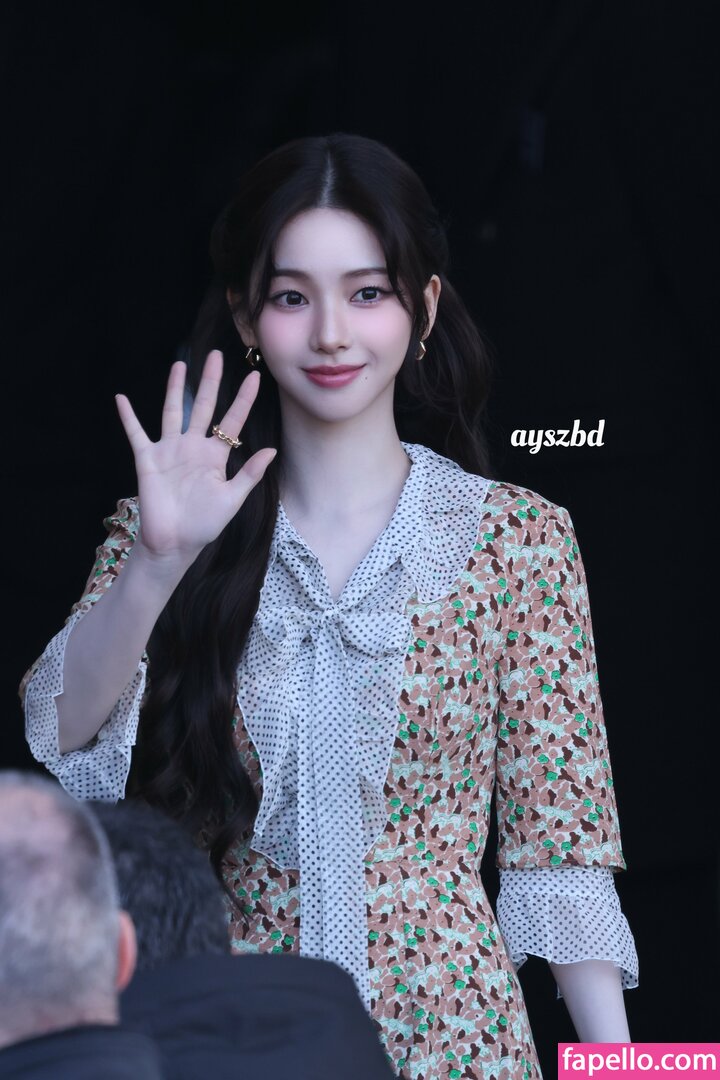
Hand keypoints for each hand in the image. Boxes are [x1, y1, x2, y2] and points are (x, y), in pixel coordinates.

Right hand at [115, 349, 275, 565]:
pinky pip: (137, 433)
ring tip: (180, 364)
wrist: (174, 543)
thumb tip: (273, 450)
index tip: (256, 377)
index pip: (233, 420)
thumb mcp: (233, 499)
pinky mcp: (148, 459)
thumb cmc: (204, 525)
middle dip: (210, 381)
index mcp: (216, 456)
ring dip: (175, 388)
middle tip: (217, 355)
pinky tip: (121, 398)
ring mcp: (170, 450)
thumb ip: (250, 474)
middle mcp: (193, 447)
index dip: (244, 399)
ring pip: (173, 411)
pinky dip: (128, 416)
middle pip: (204, 406)